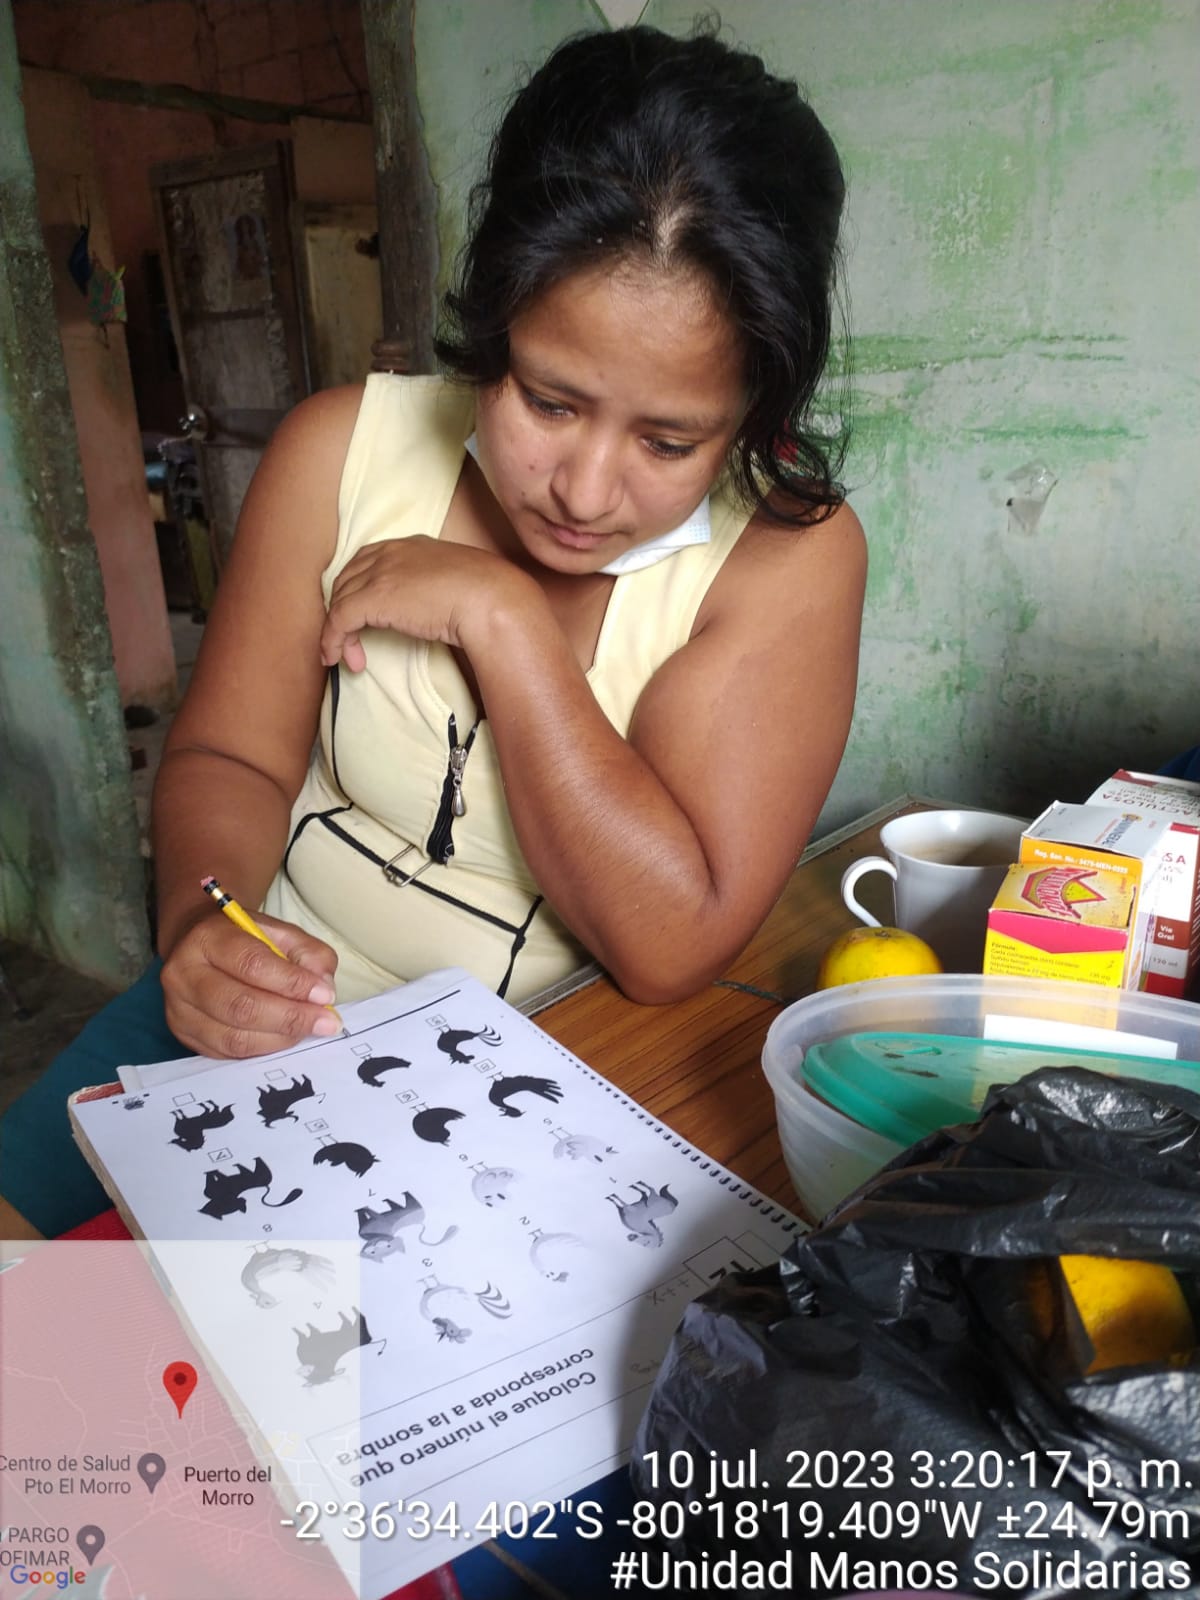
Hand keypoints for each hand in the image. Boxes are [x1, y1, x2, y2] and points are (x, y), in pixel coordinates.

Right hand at [161, 910, 341, 1058]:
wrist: (199, 946)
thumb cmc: (245, 939)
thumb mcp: (281, 932)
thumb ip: (309, 954)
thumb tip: (323, 989)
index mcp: (207, 938)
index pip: (252, 964)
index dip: (292, 983)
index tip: (325, 995)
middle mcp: (183, 974)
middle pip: (241, 1006)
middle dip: (291, 1017)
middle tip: (326, 1022)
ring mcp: (178, 1009)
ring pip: (234, 1037)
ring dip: (280, 1038)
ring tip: (308, 1029)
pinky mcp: (184, 1034)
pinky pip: (228, 1052)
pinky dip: (263, 1048)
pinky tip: (283, 1036)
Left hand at [320, 536, 524, 671]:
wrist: (490, 599)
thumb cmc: (486, 595)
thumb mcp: (455, 581)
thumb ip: (437, 586)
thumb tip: (437, 607)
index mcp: (411, 546)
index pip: (367, 561)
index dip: (357, 588)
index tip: (359, 614)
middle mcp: (389, 553)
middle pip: (347, 580)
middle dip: (342, 611)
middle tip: (351, 640)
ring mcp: (379, 574)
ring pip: (340, 601)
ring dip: (338, 632)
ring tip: (347, 658)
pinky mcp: (372, 598)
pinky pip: (339, 620)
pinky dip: (332, 640)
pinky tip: (338, 659)